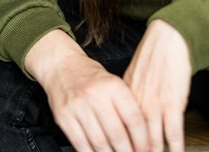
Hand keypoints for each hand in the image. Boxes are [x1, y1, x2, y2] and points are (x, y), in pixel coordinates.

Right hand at [25, 29, 148, 151]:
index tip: (147, 149)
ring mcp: (78, 107)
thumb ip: (126, 105)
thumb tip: (142, 135)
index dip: (142, 139)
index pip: (133, 118)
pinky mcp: (64, 117)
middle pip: (117, 134)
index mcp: (113, 85)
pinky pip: (81, 144)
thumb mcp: (113, 82)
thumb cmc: (91, 76)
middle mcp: (96, 95)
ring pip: (99, 143)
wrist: (62, 65)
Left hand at [124, 20, 191, 151]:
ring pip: (153, 141)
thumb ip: (130, 95)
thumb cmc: (155, 53)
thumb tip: (125, 112)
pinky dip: (175, 147)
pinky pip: (174, 133)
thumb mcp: (135, 74)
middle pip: (135, 140)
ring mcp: (156, 104)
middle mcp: (138, 103)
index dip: (122, 146)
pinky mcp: (173, 102)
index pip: (120, 129)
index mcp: (126, 97)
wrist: (170, 36)